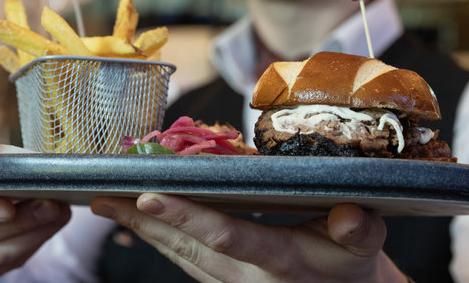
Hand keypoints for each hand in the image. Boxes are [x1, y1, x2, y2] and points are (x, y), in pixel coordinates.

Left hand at [91, 194, 405, 282]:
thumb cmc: (351, 265)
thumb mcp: (364, 247)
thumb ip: (358, 231)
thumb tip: (350, 218)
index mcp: (278, 262)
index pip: (225, 236)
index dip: (187, 216)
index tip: (149, 195)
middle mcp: (245, 276)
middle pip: (185, 247)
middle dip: (142, 221)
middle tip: (103, 196)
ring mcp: (229, 282)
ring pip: (177, 254)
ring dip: (140, 229)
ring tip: (106, 203)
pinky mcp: (222, 279)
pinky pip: (183, 258)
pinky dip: (157, 237)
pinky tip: (136, 219)